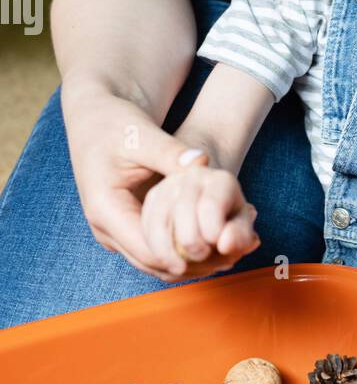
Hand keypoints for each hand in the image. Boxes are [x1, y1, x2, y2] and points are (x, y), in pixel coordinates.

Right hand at [61, 85, 257, 281]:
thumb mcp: (144, 136)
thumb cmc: (117, 123)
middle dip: (193, 265)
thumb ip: (173, 153)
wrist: (95, 119)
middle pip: (153, 264)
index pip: (150, 251)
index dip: (189, 257)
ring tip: (228, 256)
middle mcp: (103, 228)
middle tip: (234, 259)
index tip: (224, 250)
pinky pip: (151, 251)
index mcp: (105, 209)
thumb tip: (203, 162)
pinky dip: (180, 251)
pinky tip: (211, 247)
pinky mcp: (121, 229)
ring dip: (189, 262)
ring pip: (153, 263)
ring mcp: (110, 232)